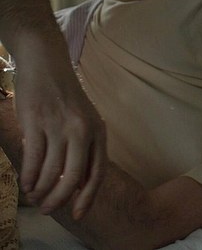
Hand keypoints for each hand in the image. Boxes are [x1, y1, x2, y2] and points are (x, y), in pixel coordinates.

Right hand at [14, 60, 105, 219]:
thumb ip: (84, 149)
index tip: (78, 214)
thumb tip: (77, 185)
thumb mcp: (84, 121)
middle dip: (59, 199)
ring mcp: (59, 127)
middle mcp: (83, 131)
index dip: (87, 197)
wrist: (47, 63)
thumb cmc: (64, 96)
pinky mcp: (36, 122)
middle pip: (72, 178)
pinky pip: (33, 158)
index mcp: (99, 132)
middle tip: (47, 210)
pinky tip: (25, 184)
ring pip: (50, 171)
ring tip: (34, 196)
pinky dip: (28, 176)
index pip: (97, 173)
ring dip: (40, 189)